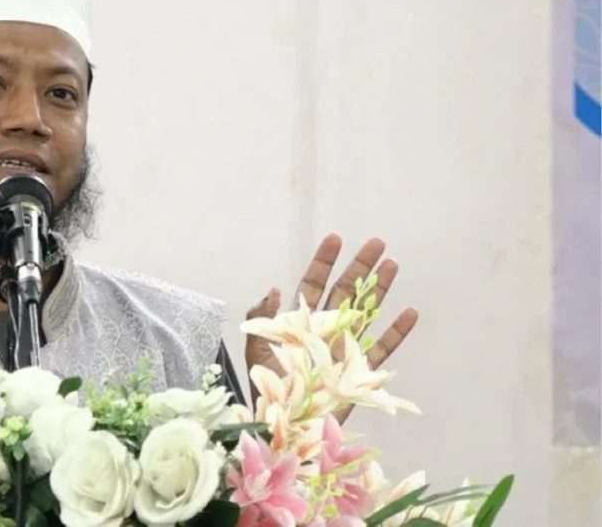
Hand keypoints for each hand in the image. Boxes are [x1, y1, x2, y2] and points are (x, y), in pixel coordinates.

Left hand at [243, 235, 417, 422]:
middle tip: (376, 243)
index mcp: (299, 325)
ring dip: (380, 290)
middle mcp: (325, 332)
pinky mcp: (359, 374)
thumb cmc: (267, 392)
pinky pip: (383, 350)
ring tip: (393, 264)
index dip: (323, 263)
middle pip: (346, 293)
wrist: (284, 427)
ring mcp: (344, 351)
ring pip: (366, 313)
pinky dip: (397, 332)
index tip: (335, 238)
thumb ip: (263, 318)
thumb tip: (275, 289)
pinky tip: (409, 312)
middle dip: (360, 267)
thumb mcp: (256, 351)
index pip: (313, 285)